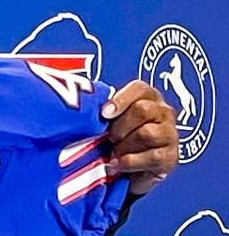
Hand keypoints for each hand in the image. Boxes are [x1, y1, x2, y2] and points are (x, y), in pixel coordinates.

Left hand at [102, 80, 178, 194]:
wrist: (127, 168)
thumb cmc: (115, 136)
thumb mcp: (108, 120)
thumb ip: (103, 110)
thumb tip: (85, 106)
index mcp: (147, 96)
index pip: (139, 89)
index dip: (121, 100)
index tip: (104, 113)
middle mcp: (163, 112)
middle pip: (143, 110)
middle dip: (120, 126)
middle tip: (109, 137)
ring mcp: (170, 134)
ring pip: (148, 134)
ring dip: (125, 145)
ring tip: (114, 152)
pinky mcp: (171, 157)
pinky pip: (153, 157)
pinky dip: (131, 162)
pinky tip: (119, 164)